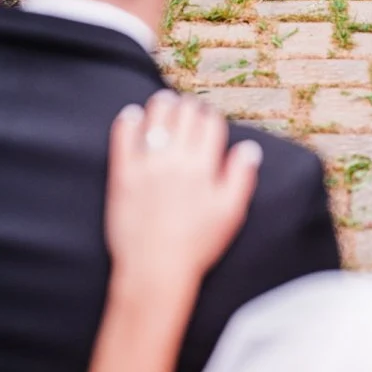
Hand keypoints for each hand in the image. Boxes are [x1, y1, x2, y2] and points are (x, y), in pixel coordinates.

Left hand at [107, 91, 260, 291]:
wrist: (155, 269)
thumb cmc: (198, 244)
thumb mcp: (231, 212)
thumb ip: (241, 176)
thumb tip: (249, 148)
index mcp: (204, 166)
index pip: (209, 125)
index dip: (210, 116)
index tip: (208, 116)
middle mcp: (175, 160)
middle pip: (183, 116)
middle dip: (188, 106)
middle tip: (187, 106)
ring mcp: (146, 166)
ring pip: (154, 120)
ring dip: (161, 106)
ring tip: (164, 102)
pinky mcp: (122, 177)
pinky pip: (122, 139)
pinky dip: (127, 122)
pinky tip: (131, 115)